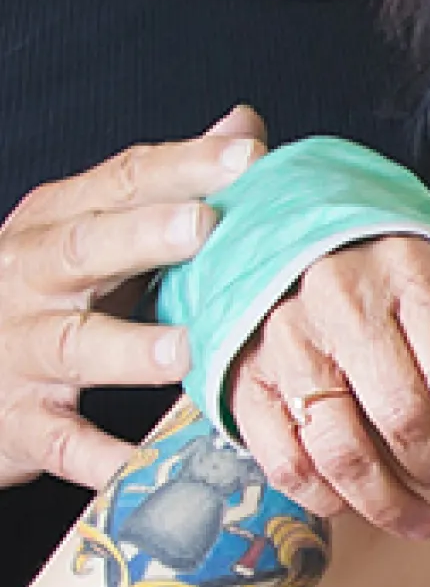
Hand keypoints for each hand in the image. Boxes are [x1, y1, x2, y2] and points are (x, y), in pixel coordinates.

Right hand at [0, 107, 263, 489]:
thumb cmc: (45, 296)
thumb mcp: (88, 230)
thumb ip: (164, 185)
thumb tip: (242, 125)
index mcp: (53, 223)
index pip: (119, 181)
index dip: (183, 166)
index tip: (249, 156)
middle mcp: (29, 281)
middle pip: (84, 250)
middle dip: (143, 236)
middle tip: (204, 226)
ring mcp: (19, 354)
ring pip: (73, 346)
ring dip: (129, 347)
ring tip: (185, 347)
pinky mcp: (20, 425)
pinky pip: (66, 442)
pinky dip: (106, 455)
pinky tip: (149, 460)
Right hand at [224, 233, 429, 540]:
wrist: (299, 240)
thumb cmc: (389, 282)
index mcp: (410, 278)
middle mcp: (344, 306)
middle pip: (402, 417)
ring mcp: (287, 342)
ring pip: (340, 450)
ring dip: (385, 502)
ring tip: (417, 519)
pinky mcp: (245, 377)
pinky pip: (284, 460)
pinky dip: (324, 498)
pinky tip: (354, 505)